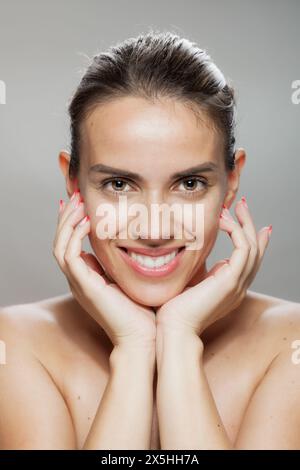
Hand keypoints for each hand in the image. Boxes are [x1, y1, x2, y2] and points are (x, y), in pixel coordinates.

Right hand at [53, 190, 155, 348]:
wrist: (144, 338)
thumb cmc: (143, 312)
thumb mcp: (131, 280)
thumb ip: (124, 264)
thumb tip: (132, 245)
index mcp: (87, 279)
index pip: (71, 245)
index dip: (72, 224)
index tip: (81, 204)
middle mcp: (79, 280)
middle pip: (60, 242)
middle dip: (67, 217)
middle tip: (76, 195)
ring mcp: (79, 284)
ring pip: (60, 246)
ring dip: (67, 222)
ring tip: (78, 202)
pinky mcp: (84, 286)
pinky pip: (70, 255)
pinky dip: (75, 236)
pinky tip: (87, 222)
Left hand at [155, 197, 271, 336]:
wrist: (174, 330)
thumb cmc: (175, 310)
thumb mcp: (190, 284)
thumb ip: (198, 271)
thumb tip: (194, 255)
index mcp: (230, 287)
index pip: (247, 259)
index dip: (249, 237)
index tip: (242, 219)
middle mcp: (238, 286)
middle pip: (255, 250)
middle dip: (250, 224)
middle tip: (242, 204)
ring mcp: (237, 284)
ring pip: (252, 246)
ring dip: (244, 223)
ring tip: (236, 205)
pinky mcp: (230, 281)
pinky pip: (242, 248)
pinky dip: (235, 231)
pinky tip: (223, 220)